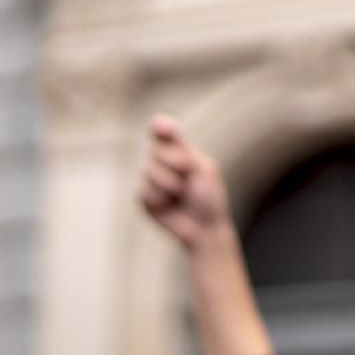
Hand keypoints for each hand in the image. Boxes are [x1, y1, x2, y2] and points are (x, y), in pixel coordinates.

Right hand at [138, 115, 232, 251]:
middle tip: (189, 175)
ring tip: (182, 194)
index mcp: (179, 150)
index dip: (160, 127)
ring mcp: (152, 179)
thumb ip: (185, 154)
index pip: (162, 131)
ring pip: (150, 171)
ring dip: (170, 183)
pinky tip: (170, 205)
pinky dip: (160, 199)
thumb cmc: (209, 197)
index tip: (165, 128)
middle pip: (157, 150)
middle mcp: (162, 161)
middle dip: (175, 163)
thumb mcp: (205, 171)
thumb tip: (167, 152)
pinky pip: (145, 192)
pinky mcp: (145, 197)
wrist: (205, 228)